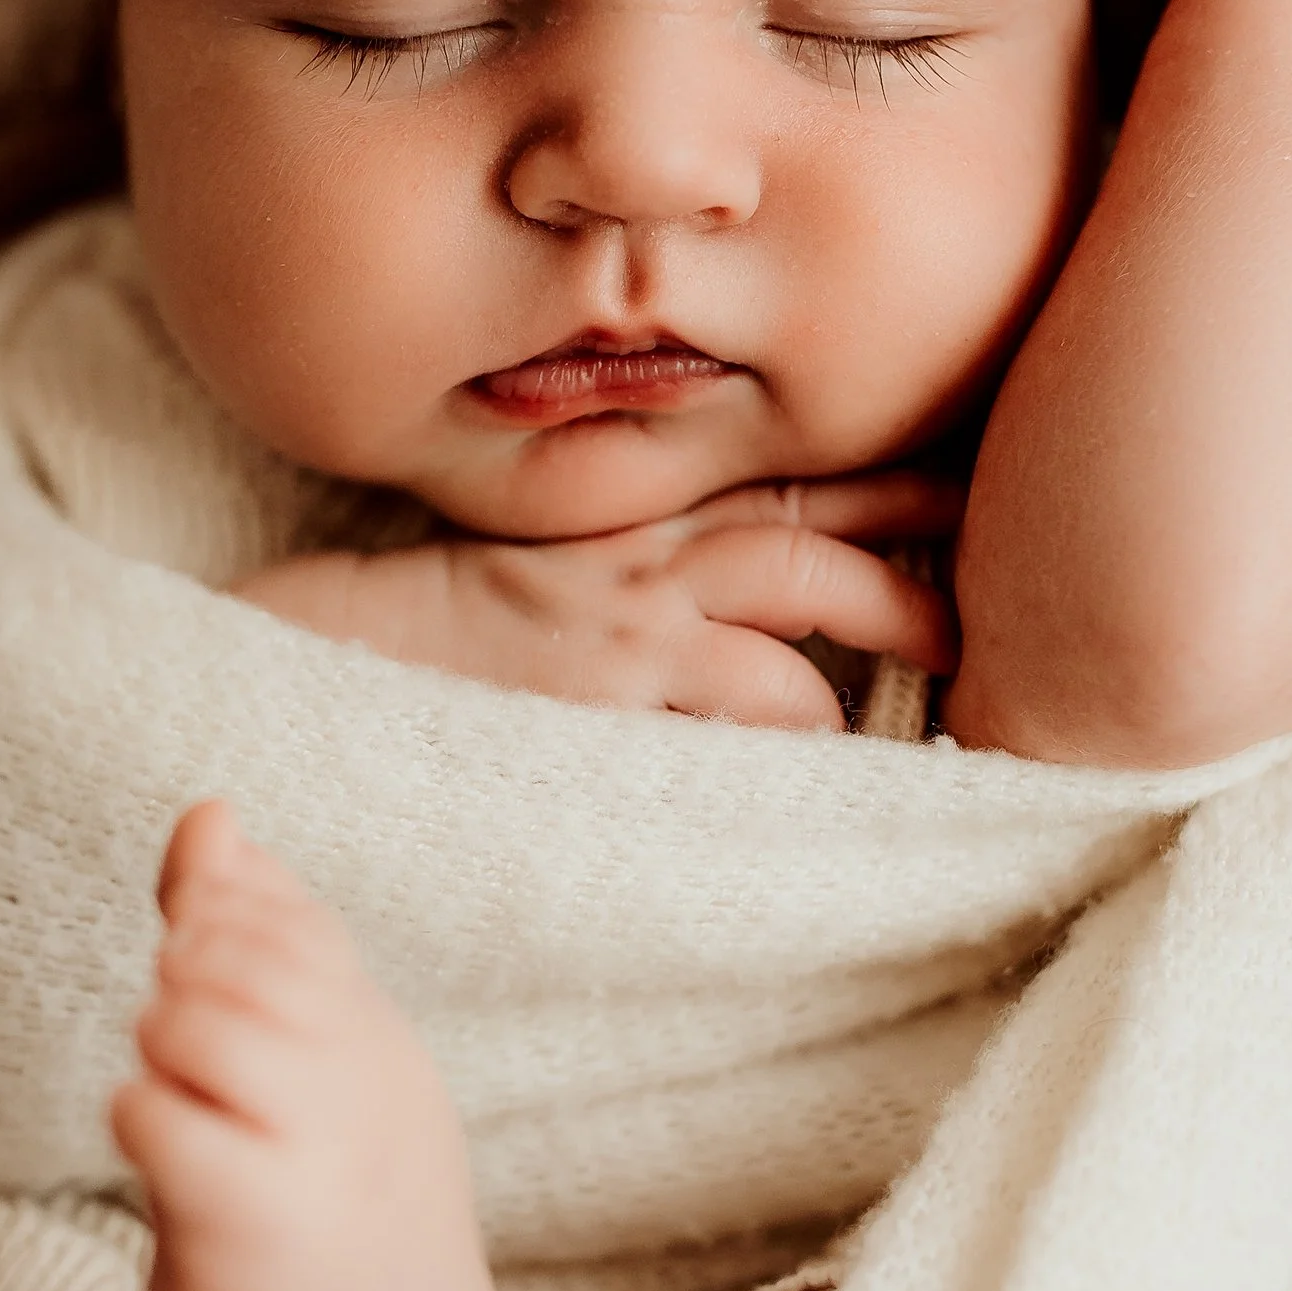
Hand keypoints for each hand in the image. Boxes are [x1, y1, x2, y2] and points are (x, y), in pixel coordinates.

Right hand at [235, 474, 961, 730]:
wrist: (304, 652)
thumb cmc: (415, 635)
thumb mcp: (536, 577)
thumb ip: (627, 581)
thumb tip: (721, 630)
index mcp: (631, 524)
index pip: (782, 485)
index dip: (886, 484)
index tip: (968, 488)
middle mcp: (639, 563)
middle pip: (812, 542)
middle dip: (913, 572)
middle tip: (987, 612)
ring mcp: (621, 636)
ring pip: (788, 645)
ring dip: (856, 700)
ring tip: (913, 746)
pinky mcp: (598, 705)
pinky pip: (727, 730)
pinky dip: (783, 760)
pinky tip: (815, 806)